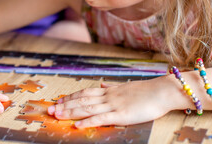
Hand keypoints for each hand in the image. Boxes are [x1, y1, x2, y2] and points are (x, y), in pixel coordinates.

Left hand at [47, 78, 174, 127]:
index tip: (59, 100)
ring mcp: (113, 105)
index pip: (85, 93)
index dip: (71, 97)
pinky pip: (101, 118)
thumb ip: (112, 87)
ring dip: (70, 112)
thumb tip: (103, 85)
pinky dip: (87, 121)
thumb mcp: (126, 87)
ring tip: (56, 115)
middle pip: (82, 100)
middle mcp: (108, 96)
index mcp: (109, 91)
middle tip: (50, 109)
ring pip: (87, 108)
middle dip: (65, 105)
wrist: (162, 91)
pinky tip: (77, 125)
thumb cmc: (146, 91)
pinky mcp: (121, 114)